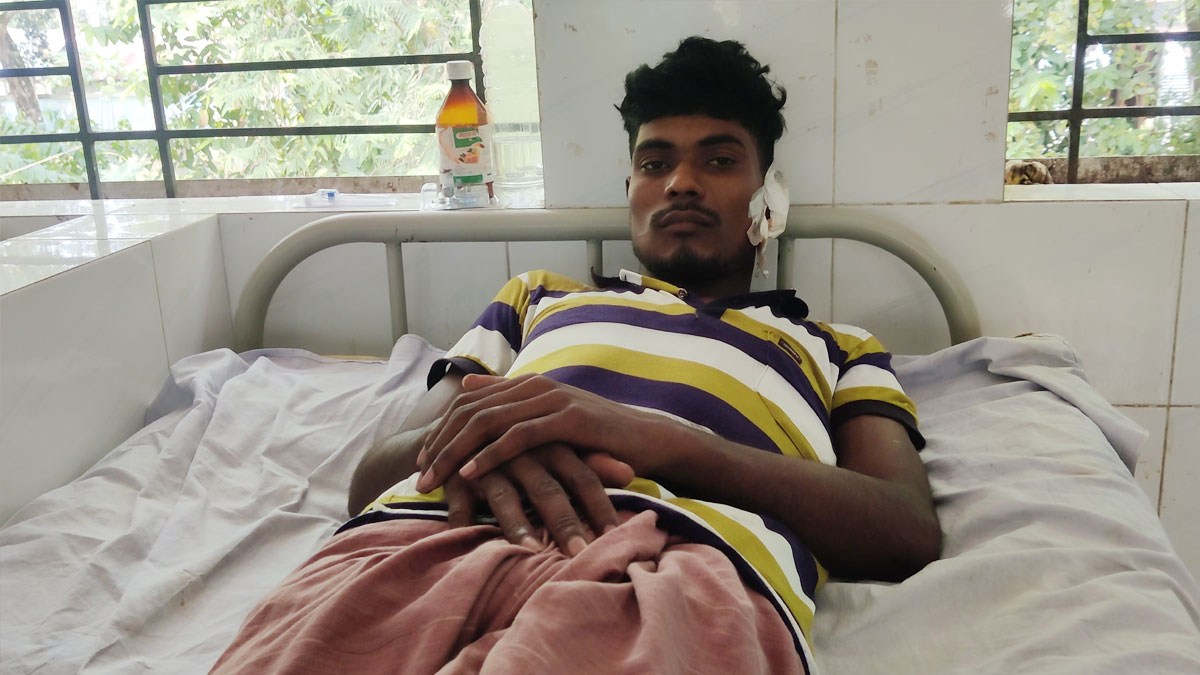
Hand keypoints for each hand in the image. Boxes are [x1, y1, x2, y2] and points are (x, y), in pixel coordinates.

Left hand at [416, 373, 660, 492]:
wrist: (647, 441)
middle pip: (470, 412)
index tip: (419, 464)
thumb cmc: (598, 438)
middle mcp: (535, 386)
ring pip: (487, 423)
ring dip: (456, 453)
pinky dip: (490, 455)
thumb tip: (468, 388)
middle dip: (439, 445)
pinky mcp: (568, 419)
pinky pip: (518, 437)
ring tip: (434, 480)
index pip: (468, 404)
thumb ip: (509, 402)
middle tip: (418, 477)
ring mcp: (551, 399)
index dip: (440, 432)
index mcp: (527, 385)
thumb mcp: (548, 421)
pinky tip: (470, 474)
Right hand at [442, 443, 633, 554]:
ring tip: (536, 555)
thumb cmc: (519, 448)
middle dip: (566, 523)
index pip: (582, 477)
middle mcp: (522, 453)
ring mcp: (488, 465)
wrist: (459, 429)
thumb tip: (631, 472)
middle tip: (583, 555)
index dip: (599, 506)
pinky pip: (462, 504)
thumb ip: (592, 462)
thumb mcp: (555, 451)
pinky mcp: (457, 477)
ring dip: (521, 527)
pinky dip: (469, 525)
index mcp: (550, 445)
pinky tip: (477, 547)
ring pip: (506, 497)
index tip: (616, 537)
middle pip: (547, 489)